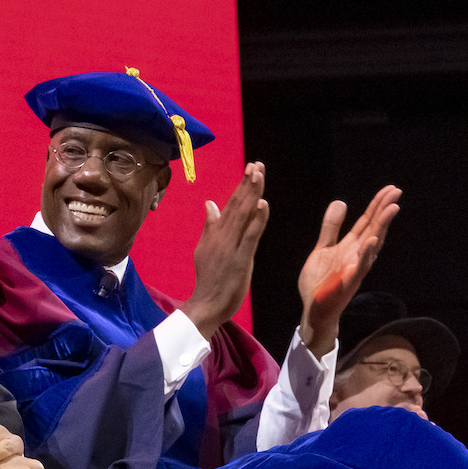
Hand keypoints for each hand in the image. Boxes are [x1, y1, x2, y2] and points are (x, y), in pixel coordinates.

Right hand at [181, 161, 269, 337]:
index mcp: (216, 233)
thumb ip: (210, 225)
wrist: (205, 304)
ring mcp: (230, 247)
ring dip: (252, 194)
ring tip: (259, 174)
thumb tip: (210, 203)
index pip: (231, 204)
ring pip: (243, 215)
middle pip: (237, 205)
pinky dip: (257, 220)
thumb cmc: (209, 279)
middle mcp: (222, 236)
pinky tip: (263, 204)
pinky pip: (250, 236)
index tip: (251, 168)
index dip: (242, 186)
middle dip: (248, 183)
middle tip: (257, 164)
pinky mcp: (240, 260)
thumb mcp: (205, 249)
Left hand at [297, 185, 401, 356]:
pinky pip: (359, 268)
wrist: (312, 309)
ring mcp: (355, 269)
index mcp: (351, 246)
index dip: (377, 205)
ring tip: (391, 209)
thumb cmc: (320, 281)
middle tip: (396, 192)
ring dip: (382, 227)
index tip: (390, 189)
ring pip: (372, 246)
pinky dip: (365, 255)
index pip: (368, 222)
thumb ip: (331, 228)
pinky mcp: (347, 283)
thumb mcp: (323, 248)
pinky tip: (371, 242)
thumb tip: (341, 202)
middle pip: (374, 229)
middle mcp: (358, 256)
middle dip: (384, 210)